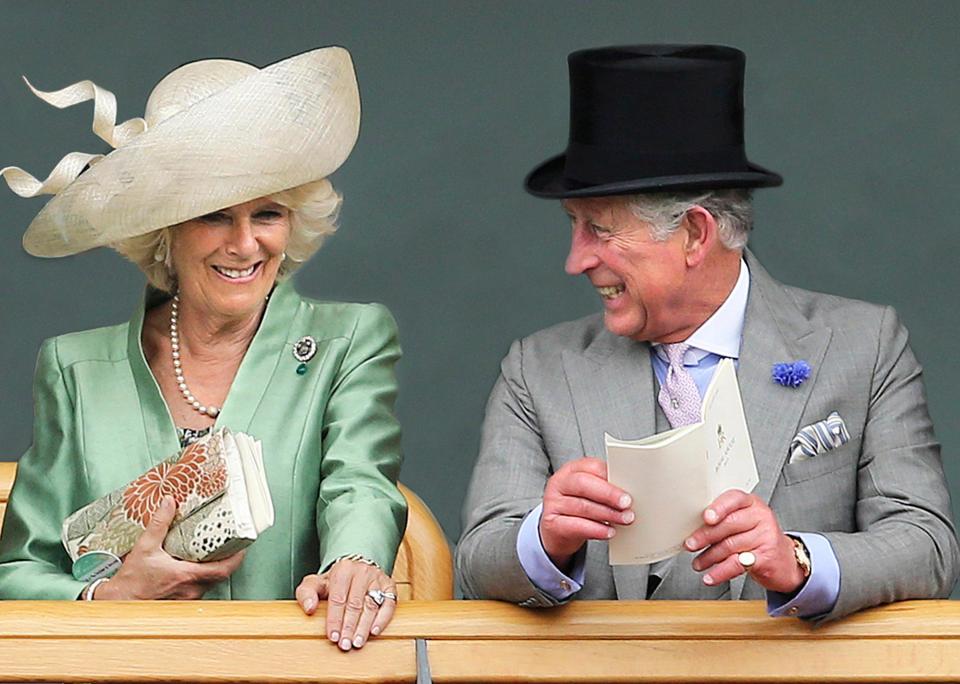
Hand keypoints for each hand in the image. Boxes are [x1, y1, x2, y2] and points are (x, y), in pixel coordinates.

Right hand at [95, 495, 245, 599]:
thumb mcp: (144, 547)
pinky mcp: (182, 602)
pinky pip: (200, 587)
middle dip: (229, 559)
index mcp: (186, 576)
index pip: (223, 569)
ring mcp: (188, 598)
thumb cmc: (131, 581)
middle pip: (221, 575)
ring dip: (215, 567)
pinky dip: (203, 575)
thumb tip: (169, 502)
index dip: (237, 557)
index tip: (244, 545)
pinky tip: (198, 565)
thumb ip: (159, 524)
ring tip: (217, 550)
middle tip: (233, 543)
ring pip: (211, 582)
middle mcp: (191, 589)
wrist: (118, 603)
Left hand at [296, 558, 396, 651]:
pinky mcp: (389, 586)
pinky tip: (374, 631)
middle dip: (349, 627)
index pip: (338, 598)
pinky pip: (389, 603)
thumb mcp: (315, 583)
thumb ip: (306, 593)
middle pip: (355, 603)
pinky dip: (383, 618)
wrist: (354, 571)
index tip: (332, 636)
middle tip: (345, 644)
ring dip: (364, 626)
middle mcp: (362, 571)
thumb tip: (309, 608)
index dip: (335, 619)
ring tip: (357, 642)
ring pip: (372, 605)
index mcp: (343, 569)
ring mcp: (377, 578)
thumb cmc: (334, 582)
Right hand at [539, 457, 633, 571]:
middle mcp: (559, 483)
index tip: (629, 486)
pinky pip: (575, 526)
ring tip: (625, 519)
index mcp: (571, 470)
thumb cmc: (579, 509)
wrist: (556, 531)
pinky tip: (609, 532)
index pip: (591, 467)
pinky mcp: (551, 524)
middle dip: (608, 494)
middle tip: (627, 503)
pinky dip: (595, 530)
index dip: (611, 476)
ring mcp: (553, 503)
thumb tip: (631, 493)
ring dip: (607, 514)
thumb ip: (605, 489)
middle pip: (583, 484)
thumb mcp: (589, 494)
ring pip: (582, 506)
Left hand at [684, 489, 805, 593]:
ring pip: (730, 545)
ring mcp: (766, 537)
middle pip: (729, 524)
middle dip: (705, 536)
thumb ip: (724, 519)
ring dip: (709, 557)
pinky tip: (710, 576)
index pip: (734, 499)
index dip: (719, 508)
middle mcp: (761, 517)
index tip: (706, 517)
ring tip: (698, 563)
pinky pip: (737, 564)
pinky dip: (720, 572)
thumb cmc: (758, 538)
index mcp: (751, 503)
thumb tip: (693, 527)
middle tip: (690, 544)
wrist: (785, 561)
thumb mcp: (743, 521)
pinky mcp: (766, 558)